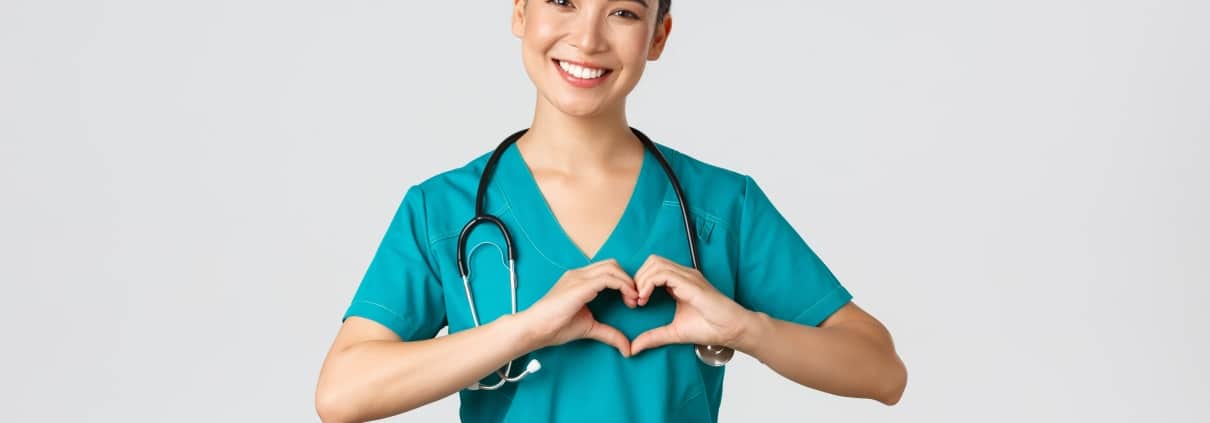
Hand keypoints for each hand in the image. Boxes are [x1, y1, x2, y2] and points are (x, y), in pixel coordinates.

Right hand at [518, 259, 639, 356]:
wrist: (535, 328)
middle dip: (628, 279)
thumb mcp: (589, 328)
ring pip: (612, 268)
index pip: (607, 270)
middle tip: (635, 299)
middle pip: (612, 265)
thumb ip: (608, 333)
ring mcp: (579, 277)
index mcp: (579, 280)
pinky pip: (608, 278)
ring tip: (633, 300)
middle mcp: (579, 274)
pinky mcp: (580, 285)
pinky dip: (622, 286)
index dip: (623, 282)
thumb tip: (627, 348)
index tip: (631, 300)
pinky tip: (628, 298)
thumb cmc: (555, 326)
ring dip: (628, 282)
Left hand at [630, 255, 753, 355]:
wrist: (732, 329)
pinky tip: (646, 298)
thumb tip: (634, 348)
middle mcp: (683, 275)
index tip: (635, 303)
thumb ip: (654, 337)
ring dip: (641, 280)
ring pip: (655, 264)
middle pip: (652, 262)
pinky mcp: (690, 282)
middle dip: (637, 278)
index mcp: (680, 282)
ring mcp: (688, 276)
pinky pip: (663, 274)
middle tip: (635, 301)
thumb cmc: (710, 328)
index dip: (639, 282)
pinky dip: (649, 283)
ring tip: (640, 300)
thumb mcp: (674, 333)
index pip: (653, 269)